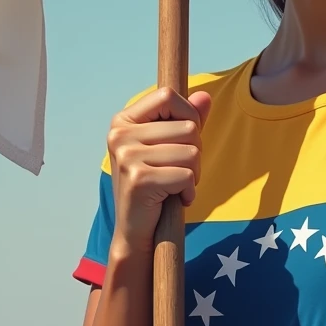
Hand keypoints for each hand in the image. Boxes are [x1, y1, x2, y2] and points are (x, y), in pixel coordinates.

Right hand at [107, 86, 211, 252]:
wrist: (135, 230)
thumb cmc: (154, 185)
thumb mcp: (169, 147)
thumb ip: (186, 119)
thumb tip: (205, 96)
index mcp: (123, 120)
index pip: (167, 95)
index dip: (188, 115)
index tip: (182, 140)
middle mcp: (120, 135)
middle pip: (188, 127)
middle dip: (195, 152)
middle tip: (178, 171)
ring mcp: (126, 157)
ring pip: (192, 152)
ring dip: (194, 174)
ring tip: (175, 185)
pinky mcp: (138, 179)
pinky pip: (186, 175)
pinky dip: (189, 191)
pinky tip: (174, 199)